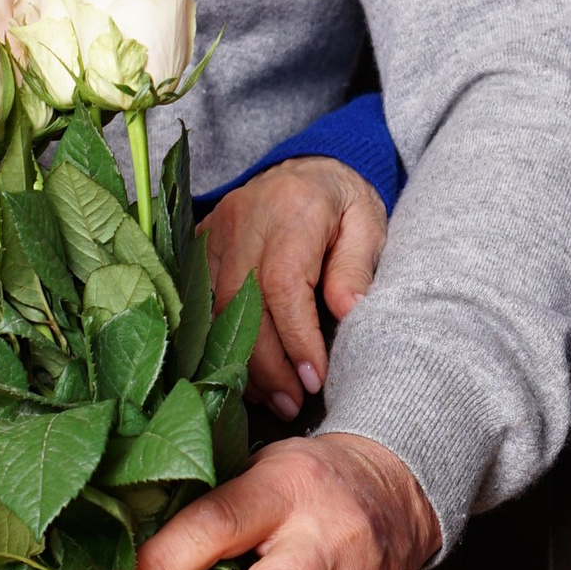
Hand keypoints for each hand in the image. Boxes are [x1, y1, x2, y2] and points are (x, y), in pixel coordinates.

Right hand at [199, 158, 386, 421]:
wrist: (311, 166)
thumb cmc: (346, 202)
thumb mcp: (368, 227)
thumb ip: (355, 269)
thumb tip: (347, 313)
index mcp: (293, 211)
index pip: (283, 286)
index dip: (295, 339)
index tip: (313, 378)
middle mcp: (246, 220)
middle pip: (243, 304)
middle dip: (268, 364)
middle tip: (293, 403)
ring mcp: (217, 231)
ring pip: (217, 309)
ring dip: (243, 360)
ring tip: (273, 398)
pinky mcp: (202, 243)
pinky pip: (204, 302)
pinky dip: (222, 340)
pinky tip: (246, 371)